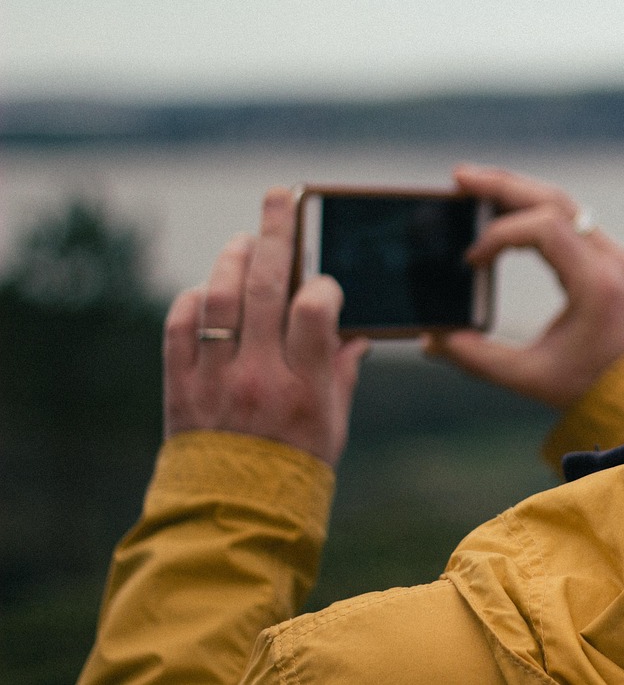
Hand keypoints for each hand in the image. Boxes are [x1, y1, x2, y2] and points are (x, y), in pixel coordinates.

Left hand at [163, 188, 368, 466]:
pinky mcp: (180, 387)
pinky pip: (179, 328)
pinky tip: (207, 293)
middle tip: (280, 196)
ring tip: (244, 241)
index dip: (322, 284)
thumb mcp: (335, 422)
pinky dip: (193, 302)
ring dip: (231, 260)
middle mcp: (258, 376)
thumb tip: (354, 333)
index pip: (315, 309)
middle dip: (275, 233)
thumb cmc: (296, 468)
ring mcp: (214, 379)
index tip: (323, 284)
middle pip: (263, 286)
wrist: (234, 516)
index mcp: (305, 386)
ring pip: (218, 298)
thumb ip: (341, 371)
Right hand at [425, 165, 623, 410]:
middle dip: (504, 186)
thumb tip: (431, 340)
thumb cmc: (592, 388)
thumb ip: (478, 359)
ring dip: (519, 192)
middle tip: (459, 178)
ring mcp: (614, 255)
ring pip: (565, 203)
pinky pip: (572, 219)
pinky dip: (535, 210)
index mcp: (597, 283)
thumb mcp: (532, 377)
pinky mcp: (609, 259)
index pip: (545, 228)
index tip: (471, 260)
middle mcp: (611, 260)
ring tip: (476, 186)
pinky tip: (506, 212)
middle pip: (555, 200)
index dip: (500, 234)